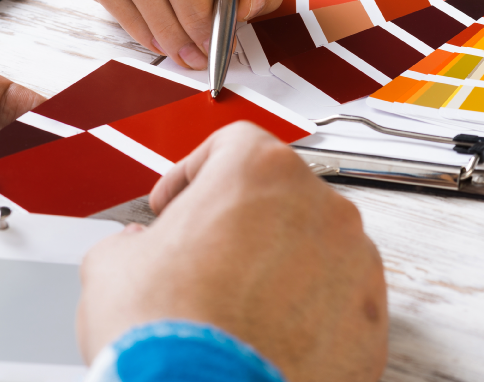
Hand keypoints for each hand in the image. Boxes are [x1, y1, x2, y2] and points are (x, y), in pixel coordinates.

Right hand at [77, 123, 387, 381]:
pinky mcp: (370, 324)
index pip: (233, 145)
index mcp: (259, 171)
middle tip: (205, 257)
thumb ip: (132, 240)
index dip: (194, 174)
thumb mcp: (112, 265)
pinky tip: (268, 338)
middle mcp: (320, 207)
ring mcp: (355, 265)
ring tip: (237, 306)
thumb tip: (136, 251)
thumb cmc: (164, 335)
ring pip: (317, 250)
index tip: (179, 201)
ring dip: (282, 268)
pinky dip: (311, 317)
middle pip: (281, 197)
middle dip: (243, 224)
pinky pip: (340, 306)